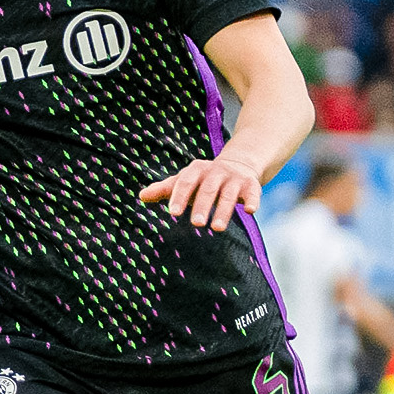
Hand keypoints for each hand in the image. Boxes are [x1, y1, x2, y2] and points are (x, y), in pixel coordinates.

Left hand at [139, 156, 261, 230]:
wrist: (237, 164)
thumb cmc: (203, 179)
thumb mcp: (184, 181)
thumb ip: (164, 189)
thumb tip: (141, 196)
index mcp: (196, 170)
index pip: (185, 182)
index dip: (179, 196)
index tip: (173, 213)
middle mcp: (216, 172)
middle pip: (208, 189)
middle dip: (202, 205)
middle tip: (196, 224)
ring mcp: (234, 178)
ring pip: (229, 194)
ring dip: (224, 210)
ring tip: (217, 228)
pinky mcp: (251, 185)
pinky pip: (253, 192)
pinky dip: (252, 201)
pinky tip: (250, 212)